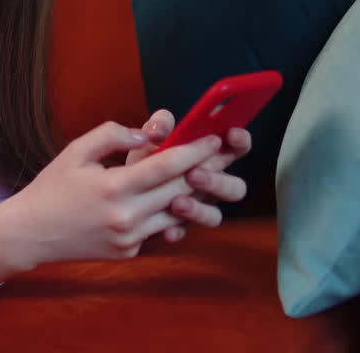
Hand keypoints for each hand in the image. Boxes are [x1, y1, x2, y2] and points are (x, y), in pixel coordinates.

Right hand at [0, 121, 222, 268]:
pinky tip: (170, 198)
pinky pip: (158, 229)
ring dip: (191, 194)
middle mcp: (126, 217)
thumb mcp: (76, 151)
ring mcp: (129, 239)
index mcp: (113, 187)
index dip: (195, 151)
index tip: (212, 139)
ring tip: (199, 174)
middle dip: (202, 170)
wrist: (32, 233)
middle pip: (180, 191)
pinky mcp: (129, 252)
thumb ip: (113, 135)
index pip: (167, 167)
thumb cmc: (52, 187)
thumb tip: (147, 134)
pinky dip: (167, 212)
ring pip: (176, 213)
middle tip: (216, 155)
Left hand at [126, 110, 251, 241]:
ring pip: (215, 215)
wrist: (119, 193)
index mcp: (208, 157)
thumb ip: (158, 126)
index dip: (240, 141)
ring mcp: (198, 206)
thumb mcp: (148, 138)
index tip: (230, 134)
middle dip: (218, 182)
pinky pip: (186, 232)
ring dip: (199, 209)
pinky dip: (177, 230)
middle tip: (193, 174)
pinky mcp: (180, 225)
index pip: (237, 147)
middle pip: (235, 188)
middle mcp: (210, 183)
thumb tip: (159, 128)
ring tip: (177, 202)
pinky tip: (166, 229)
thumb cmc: (142, 160)